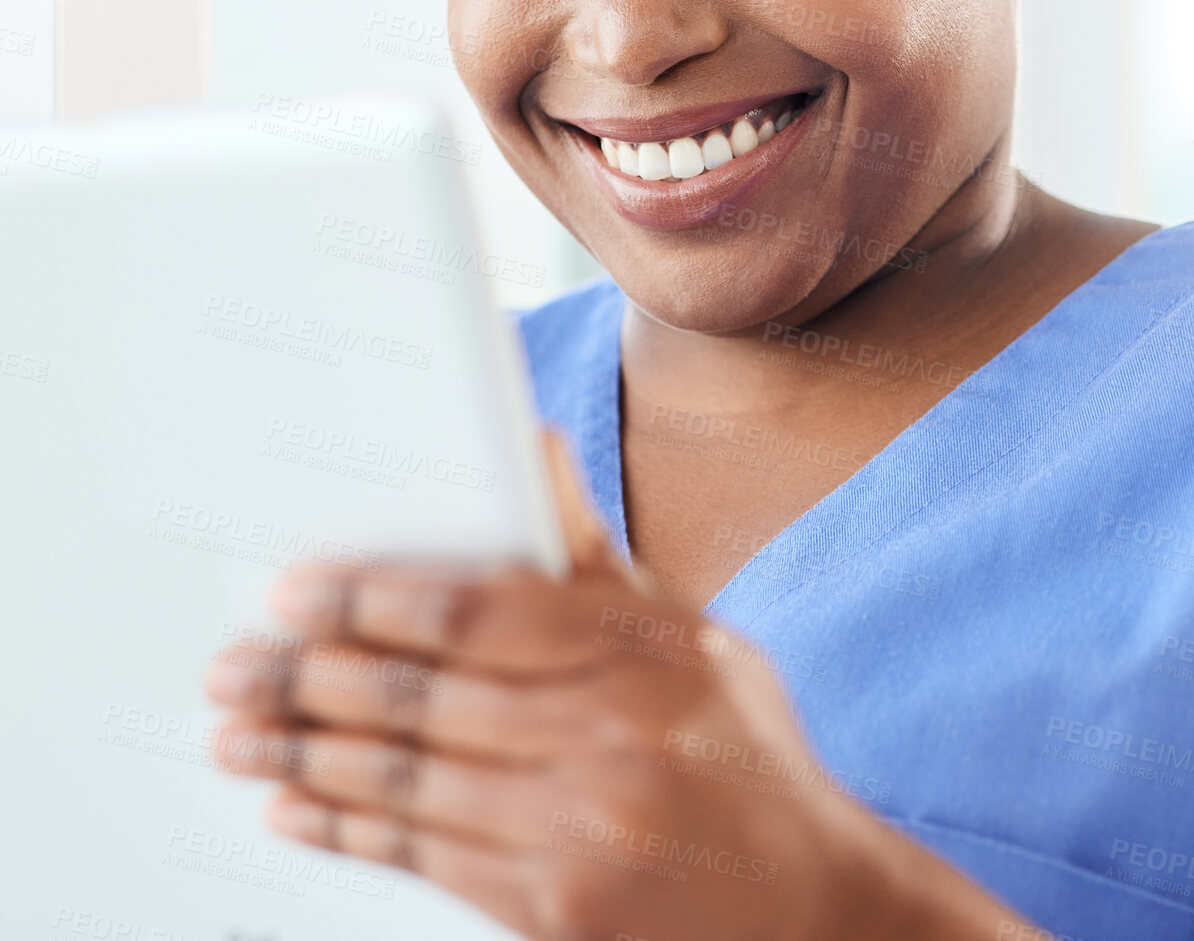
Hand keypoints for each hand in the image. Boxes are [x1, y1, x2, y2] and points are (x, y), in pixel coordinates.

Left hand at [204, 430, 1022, 939]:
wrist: (812, 908)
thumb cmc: (746, 754)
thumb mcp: (694, 640)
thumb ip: (598, 554)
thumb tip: (532, 444)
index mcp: (644, 652)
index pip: (481, 609)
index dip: (375, 596)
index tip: (299, 590)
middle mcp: (610, 737)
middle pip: (423, 698)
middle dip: (311, 678)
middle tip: (236, 665)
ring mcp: (579, 830)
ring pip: (405, 781)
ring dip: (303, 756)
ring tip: (236, 734)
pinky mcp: (553, 909)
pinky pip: (423, 858)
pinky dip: (345, 831)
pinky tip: (292, 810)